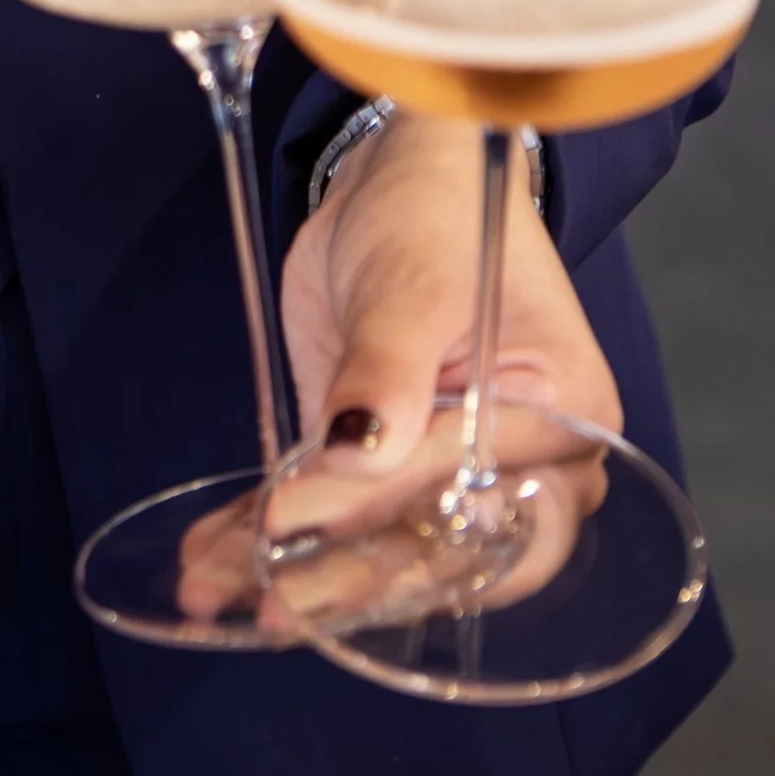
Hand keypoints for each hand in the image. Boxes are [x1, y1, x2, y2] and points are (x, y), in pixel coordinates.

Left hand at [173, 109, 619, 630]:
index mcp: (564, 428)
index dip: (390, 518)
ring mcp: (435, 471)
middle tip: (266, 603)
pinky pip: (325, 511)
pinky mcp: (370, 461)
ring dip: (288, 572)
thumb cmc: (440, 213)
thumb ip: (388, 370)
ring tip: (210, 592)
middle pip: (433, 550)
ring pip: (368, 544)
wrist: (399, 172)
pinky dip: (265, 533)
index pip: (482, 503)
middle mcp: (511, 470)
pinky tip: (209, 559)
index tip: (299, 515)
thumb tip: (357, 452)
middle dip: (342, 582)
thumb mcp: (415, 282)